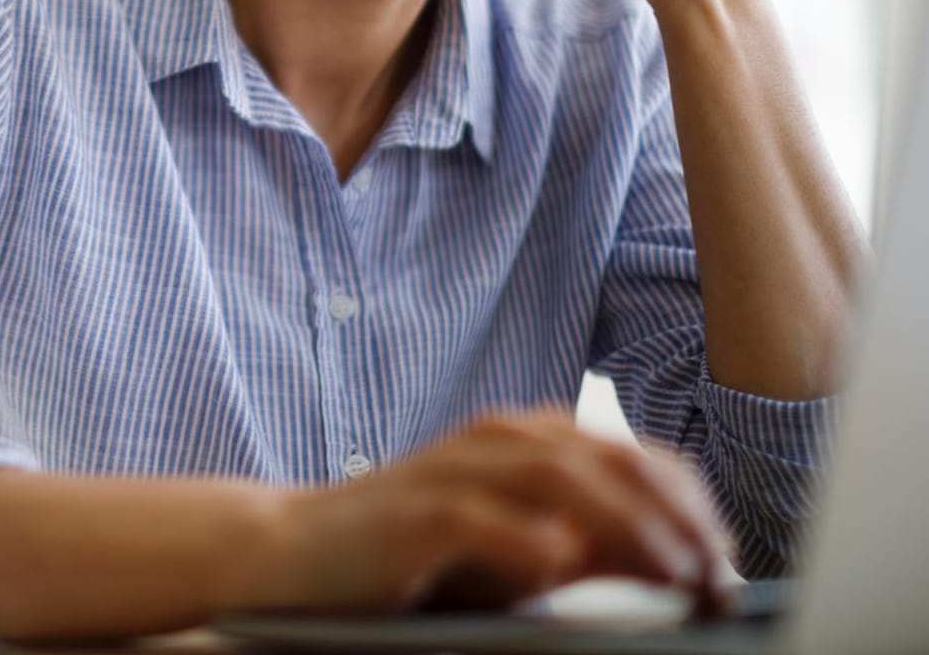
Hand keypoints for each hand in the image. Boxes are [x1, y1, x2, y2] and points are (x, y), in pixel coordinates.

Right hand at [251, 410, 732, 615]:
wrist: (291, 553)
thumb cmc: (408, 557)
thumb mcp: (511, 551)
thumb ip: (583, 546)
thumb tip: (677, 566)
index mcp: (525, 441)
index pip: (634, 457)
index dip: (692, 507)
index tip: (728, 563)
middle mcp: (495, 441)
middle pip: (610, 460)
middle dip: (677, 517)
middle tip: (719, 577)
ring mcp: (451, 470)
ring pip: (557, 477)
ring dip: (628, 525)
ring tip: (675, 572)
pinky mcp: (410, 513)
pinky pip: (477, 518)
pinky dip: (526, 539)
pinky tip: (564, 563)